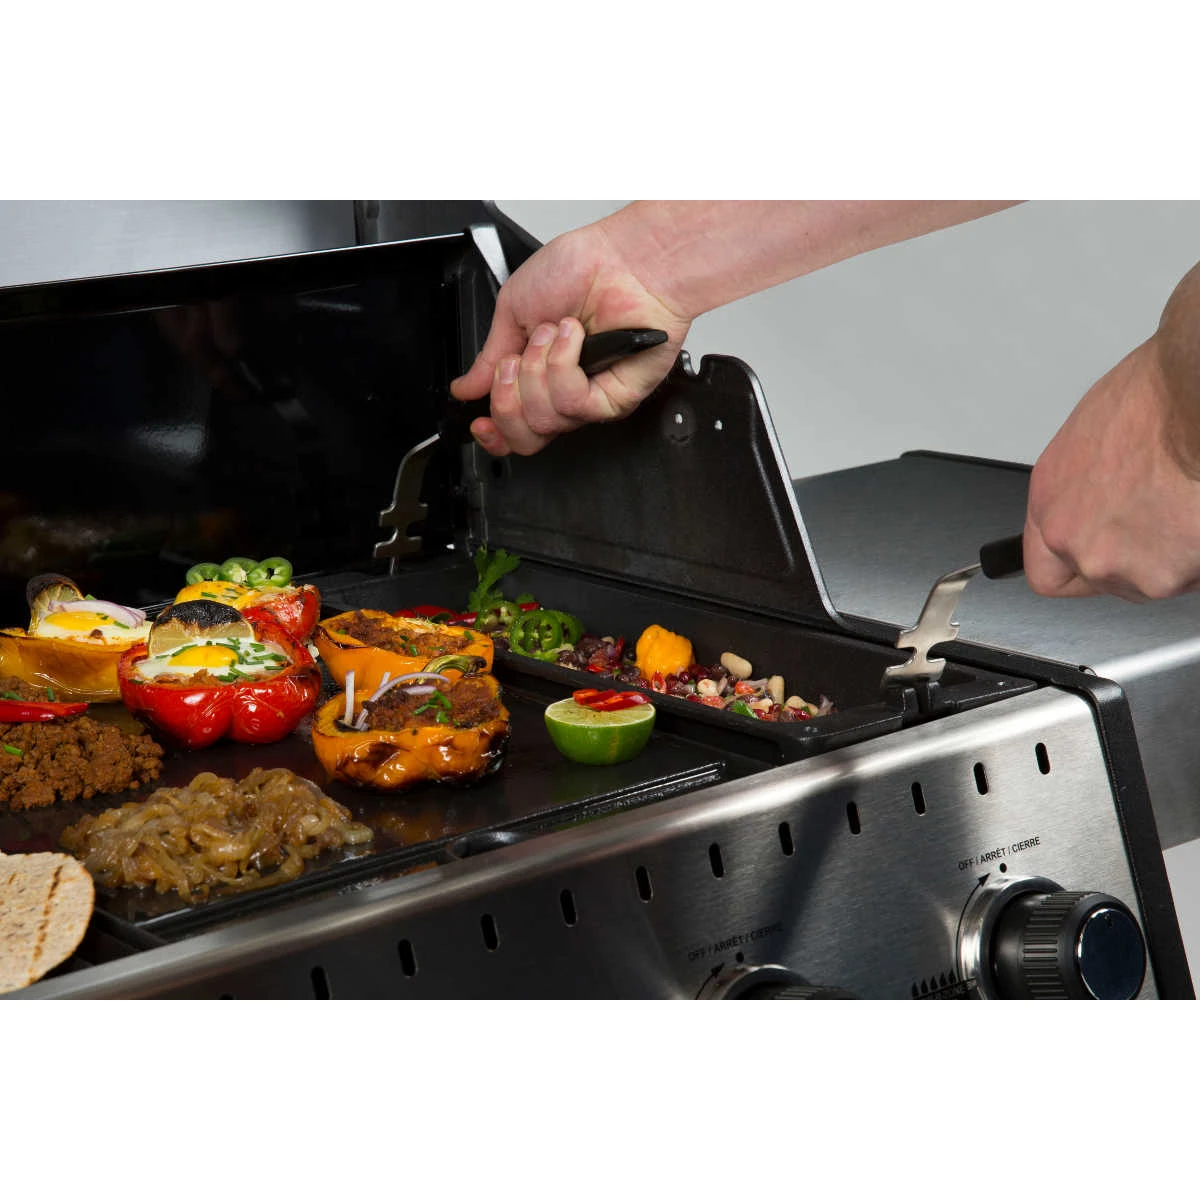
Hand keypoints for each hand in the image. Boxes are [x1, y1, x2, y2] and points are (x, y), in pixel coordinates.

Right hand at [449, 223, 689, 454]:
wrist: (623, 258)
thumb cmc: (582, 269)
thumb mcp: (514, 308)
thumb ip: (489, 354)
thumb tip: (468, 386)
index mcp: (538, 377)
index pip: (514, 428)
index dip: (494, 433)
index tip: (479, 421)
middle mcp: (564, 394)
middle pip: (526, 438)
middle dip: (507, 401)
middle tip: (514, 363)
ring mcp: (590, 399)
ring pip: (545, 421)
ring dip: (537, 371)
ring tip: (552, 333)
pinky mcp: (615, 398)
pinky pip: (573, 403)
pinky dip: (563, 366)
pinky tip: (573, 339)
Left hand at [1024, 336, 1199, 599]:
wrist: (1194, 405)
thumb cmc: (1155, 402)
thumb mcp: (1094, 436)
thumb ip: (1088, 487)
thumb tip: (1102, 493)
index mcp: (1050, 504)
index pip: (1046, 572)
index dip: (1076, 571)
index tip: (1094, 562)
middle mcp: (1074, 542)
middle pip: (1106, 577)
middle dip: (1136, 556)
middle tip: (1163, 515)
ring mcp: (1117, 564)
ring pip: (1151, 580)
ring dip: (1172, 556)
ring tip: (1186, 505)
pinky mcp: (1163, 576)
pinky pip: (1188, 577)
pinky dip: (1197, 556)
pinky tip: (1198, 515)